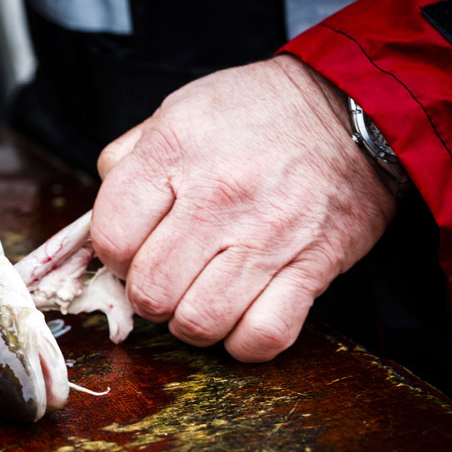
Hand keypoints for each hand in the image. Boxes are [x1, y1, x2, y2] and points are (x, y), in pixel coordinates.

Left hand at [91, 55, 397, 361]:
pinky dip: (245, 341)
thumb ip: (126, 160)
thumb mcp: (176, 112)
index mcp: (173, 151)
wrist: (353, 110)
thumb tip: (99, 219)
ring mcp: (267, 235)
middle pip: (149, 292)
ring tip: (202, 295)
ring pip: (198, 323)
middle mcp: (216, 196)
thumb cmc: (254, 115)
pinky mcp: (313, 267)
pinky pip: (263, 336)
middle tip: (168, 275)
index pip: (111, 239)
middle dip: (148, 295)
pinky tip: (241, 315)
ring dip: (192, 321)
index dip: (113, 255)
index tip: (133, 248)